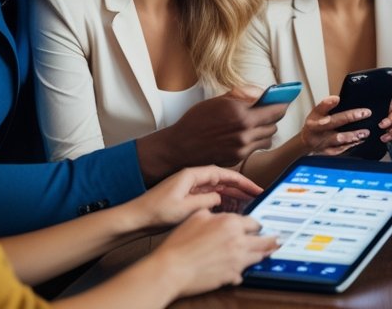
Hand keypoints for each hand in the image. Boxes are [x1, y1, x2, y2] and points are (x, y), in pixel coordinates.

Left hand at [129, 165, 262, 230]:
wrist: (135, 218)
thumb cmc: (155, 211)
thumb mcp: (185, 208)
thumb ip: (207, 201)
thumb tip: (221, 198)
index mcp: (192, 175)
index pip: (223, 174)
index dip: (241, 180)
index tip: (254, 187)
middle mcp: (192, 178)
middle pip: (222, 179)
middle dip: (240, 187)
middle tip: (256, 195)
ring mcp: (189, 187)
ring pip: (217, 188)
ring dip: (232, 194)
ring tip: (247, 202)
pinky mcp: (186, 196)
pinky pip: (209, 196)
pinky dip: (221, 200)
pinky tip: (229, 207)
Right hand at [151, 91, 287, 172]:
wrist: (180, 147)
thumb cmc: (196, 121)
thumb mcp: (218, 100)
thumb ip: (242, 95)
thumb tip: (261, 92)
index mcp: (241, 114)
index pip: (275, 110)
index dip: (282, 104)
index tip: (284, 101)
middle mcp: (245, 132)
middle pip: (274, 124)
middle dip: (273, 117)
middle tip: (267, 111)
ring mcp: (242, 147)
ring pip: (268, 138)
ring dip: (265, 130)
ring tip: (255, 124)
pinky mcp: (239, 158)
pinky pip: (257, 148)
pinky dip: (255, 141)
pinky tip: (244, 135)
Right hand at [155, 210, 278, 296]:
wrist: (171, 268)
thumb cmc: (180, 243)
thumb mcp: (196, 216)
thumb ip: (213, 212)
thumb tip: (220, 212)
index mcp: (231, 223)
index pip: (254, 222)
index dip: (256, 224)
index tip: (260, 227)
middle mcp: (238, 240)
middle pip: (265, 240)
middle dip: (271, 240)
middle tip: (278, 240)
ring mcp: (237, 260)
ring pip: (259, 256)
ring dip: (263, 254)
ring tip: (268, 253)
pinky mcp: (231, 276)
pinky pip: (243, 274)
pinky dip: (242, 272)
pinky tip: (240, 271)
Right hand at [300, 95, 370, 154]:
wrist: (305, 146)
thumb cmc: (314, 126)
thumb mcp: (317, 114)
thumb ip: (327, 107)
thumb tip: (340, 98)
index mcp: (314, 118)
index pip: (320, 108)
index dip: (327, 103)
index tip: (337, 99)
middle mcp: (317, 130)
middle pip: (333, 122)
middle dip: (350, 117)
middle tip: (366, 113)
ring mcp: (322, 142)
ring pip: (338, 138)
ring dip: (353, 135)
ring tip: (365, 132)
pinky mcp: (327, 152)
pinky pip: (340, 149)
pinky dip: (350, 145)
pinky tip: (360, 141)